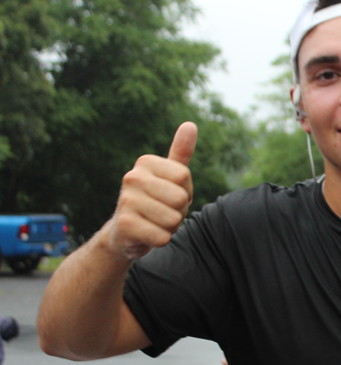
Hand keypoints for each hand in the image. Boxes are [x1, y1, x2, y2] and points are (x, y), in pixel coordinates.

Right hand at [105, 122, 197, 259]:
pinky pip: (163, 237)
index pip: (184, 177)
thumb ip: (180, 152)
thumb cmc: (154, 200)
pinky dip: (160, 240)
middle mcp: (131, 177)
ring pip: (174, 220)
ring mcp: (126, 200)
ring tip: (154, 222)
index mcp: (145, 162)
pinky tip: (147, 234)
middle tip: (162, 211)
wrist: (124, 232)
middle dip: (178, 211)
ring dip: (170, 227)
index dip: (185, 191)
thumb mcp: (168, 176)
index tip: (169, 194)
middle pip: (180, 199)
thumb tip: (191, 124)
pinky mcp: (125, 225)